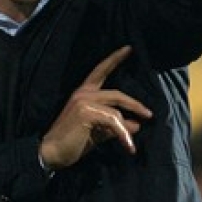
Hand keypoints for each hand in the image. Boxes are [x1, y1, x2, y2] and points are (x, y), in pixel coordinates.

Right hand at [39, 46, 152, 169]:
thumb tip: (136, 125)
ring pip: (116, 111)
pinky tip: (128, 146)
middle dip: (135, 104)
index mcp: (83, 94)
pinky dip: (123, 135)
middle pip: (117, 94)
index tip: (128, 48)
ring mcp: (84, 102)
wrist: (52, 153)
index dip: (114, 59)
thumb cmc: (72, 143)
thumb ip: (115, 126)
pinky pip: (113, 122)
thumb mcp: (97, 132)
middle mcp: (83, 94)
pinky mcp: (86, 113)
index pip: (100, 71)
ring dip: (127, 129)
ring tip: (131, 145)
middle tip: (149, 114)